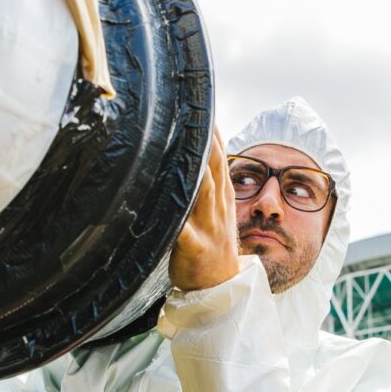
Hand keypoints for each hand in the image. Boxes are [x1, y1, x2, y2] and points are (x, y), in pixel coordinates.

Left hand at [168, 130, 240, 291]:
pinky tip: (168, 211)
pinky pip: (184, 233)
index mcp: (220, 196)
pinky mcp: (194, 248)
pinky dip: (177, 222)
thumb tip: (194, 153)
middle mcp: (215, 206)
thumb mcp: (214, 209)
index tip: (201, 105)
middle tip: (192, 115)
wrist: (222, 287)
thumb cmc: (211, 244)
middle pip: (213, 168)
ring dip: (196, 172)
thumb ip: (206, 182)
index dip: (212, 131)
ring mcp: (207, 227)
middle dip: (205, 142)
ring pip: (202, 193)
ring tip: (184, 149)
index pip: (219, 156)